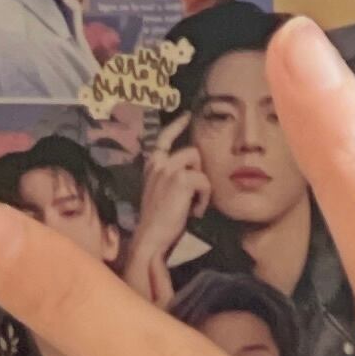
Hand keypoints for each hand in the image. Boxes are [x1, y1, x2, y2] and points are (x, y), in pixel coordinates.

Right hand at [119, 117, 209, 296]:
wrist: (150, 240)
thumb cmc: (157, 224)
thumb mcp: (159, 193)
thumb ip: (170, 176)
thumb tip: (192, 170)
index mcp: (152, 167)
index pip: (164, 138)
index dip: (176, 125)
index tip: (187, 115)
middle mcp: (158, 164)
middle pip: (193, 152)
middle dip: (197, 173)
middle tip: (190, 197)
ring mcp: (168, 169)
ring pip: (199, 165)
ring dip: (201, 185)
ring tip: (191, 205)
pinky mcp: (181, 179)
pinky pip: (204, 181)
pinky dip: (203, 199)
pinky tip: (194, 212)